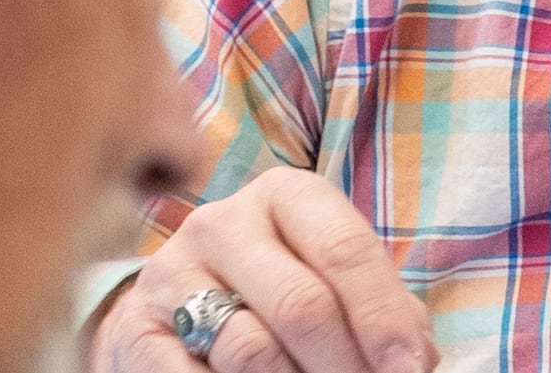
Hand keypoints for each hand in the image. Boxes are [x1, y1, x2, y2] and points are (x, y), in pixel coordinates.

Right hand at [93, 168, 435, 372]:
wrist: (173, 307)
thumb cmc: (275, 289)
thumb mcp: (327, 278)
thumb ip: (380, 307)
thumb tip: (415, 360)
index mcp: (285, 195)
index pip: (346, 249)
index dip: (383, 316)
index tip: (409, 368)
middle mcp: (224, 223)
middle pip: (302, 304)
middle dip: (346, 364)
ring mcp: (173, 275)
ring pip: (252, 350)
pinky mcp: (136, 329)